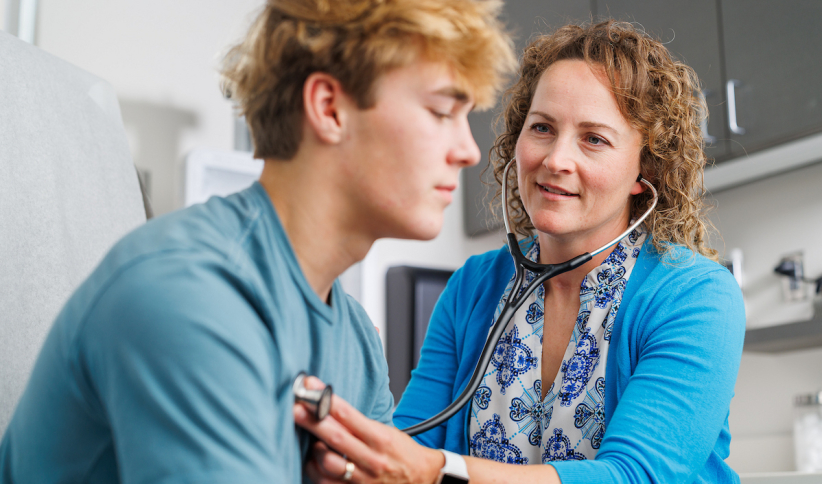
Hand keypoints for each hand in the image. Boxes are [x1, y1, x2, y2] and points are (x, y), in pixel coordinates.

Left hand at [294, 377, 443, 483]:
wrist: (421, 480)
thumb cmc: (401, 453)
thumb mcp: (386, 432)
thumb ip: (359, 423)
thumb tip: (328, 406)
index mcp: (380, 438)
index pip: (349, 414)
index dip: (327, 400)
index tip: (311, 387)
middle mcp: (371, 459)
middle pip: (335, 437)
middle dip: (312, 420)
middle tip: (295, 407)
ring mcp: (362, 479)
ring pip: (328, 463)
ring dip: (313, 449)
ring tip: (308, 439)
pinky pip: (326, 483)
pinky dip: (315, 470)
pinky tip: (311, 460)